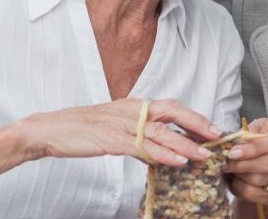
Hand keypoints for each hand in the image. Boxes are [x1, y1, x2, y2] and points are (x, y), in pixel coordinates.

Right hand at [17, 98, 222, 166]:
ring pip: (161, 132)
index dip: (193, 116)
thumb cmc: (82, 130)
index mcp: (134, 104)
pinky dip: (162, 154)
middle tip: (217, 136)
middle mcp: (131, 109)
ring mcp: (122, 123)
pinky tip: (176, 162)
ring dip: (185, 143)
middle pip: (172, 111)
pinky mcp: (112, 139)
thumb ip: (139, 136)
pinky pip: (142, 146)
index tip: (212, 128)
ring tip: (203, 155)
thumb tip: (160, 149)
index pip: (170, 106)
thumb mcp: (115, 129)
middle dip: (197, 123)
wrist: (50, 130)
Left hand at [223, 118, 267, 203]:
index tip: (234, 151)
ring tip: (229, 167)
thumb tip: (239, 140)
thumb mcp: (262, 127)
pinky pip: (254, 194)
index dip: (254, 147)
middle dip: (243, 163)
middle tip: (225, 161)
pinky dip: (239, 186)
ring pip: (260, 180)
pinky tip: (234, 178)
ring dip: (240, 173)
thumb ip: (252, 130)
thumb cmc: (267, 138)